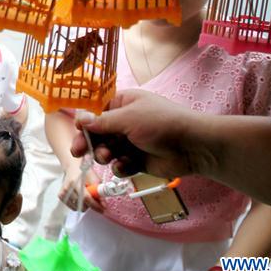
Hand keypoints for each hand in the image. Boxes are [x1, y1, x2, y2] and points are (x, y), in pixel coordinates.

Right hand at [57, 160, 101, 212]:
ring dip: (85, 205)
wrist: (73, 167)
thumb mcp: (94, 179)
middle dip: (91, 205)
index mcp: (75, 182)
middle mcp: (67, 188)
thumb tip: (103, 204)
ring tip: (86, 196)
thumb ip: (99, 192)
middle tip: (94, 199)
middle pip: (82, 205)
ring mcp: (63, 193)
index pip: (86, 198)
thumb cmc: (84, 172)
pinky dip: (78, 205)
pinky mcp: (61, 196)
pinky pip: (72, 207)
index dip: (95, 205)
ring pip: (78, 208)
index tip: (103, 209)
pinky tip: (80, 198)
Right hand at [70, 89, 204, 179]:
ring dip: (104, 155)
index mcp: (124, 104)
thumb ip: (102, 122)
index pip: (97, 112)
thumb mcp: (128, 118)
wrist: (193, 146)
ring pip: (107, 150)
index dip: (85, 122)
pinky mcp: (138, 161)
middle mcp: (125, 122)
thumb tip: (79, 119)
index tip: (77, 131)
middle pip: (98, 133)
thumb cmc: (161, 123)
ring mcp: (132, 142)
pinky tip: (126, 166)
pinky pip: (120, 165)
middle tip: (78, 152)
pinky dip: (120, 167)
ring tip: (107, 158)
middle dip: (89, 143)